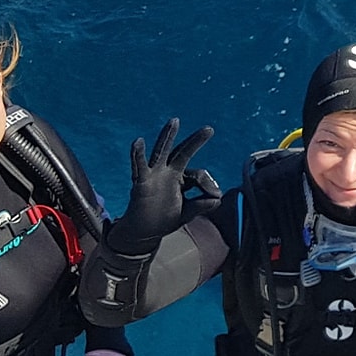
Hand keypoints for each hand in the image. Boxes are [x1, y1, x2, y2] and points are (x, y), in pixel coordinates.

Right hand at [106, 120, 214, 257]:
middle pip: (183, 152)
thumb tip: (218, 198)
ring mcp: (154, 176)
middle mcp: (168, 173)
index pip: (199, 175)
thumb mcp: (188, 212)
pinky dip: (137, 154)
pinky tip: (137, 141)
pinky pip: (139, 166)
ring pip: (162, 152)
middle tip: (209, 129)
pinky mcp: (141, 183)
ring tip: (175, 121)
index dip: (209, 185)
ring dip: (168, 136)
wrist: (144, 233)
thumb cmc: (165, 219)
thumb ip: (202, 205)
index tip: (215, 196)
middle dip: (195, 141)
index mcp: (180, 178)